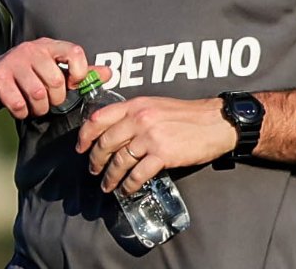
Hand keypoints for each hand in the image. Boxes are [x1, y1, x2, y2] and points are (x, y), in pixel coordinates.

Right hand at [0, 38, 110, 119]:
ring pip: (38, 94)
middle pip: (56, 81)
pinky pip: (18, 103)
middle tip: (48, 101)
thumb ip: (80, 73)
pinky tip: (19, 108)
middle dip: (55, 99)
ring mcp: (12, 62)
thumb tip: (108, 73)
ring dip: (39, 108)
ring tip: (34, 106)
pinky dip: (22, 112)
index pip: (74, 52)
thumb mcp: (53, 71)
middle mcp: (30, 49)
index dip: (79, 73)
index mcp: (48, 46)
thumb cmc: (25, 76)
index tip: (73, 86)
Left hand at [75, 96, 237, 194]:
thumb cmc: (188, 115)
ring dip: (110, 177)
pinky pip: (137, 174)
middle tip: (93, 169)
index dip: (85, 135)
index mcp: (136, 105)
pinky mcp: (162, 154)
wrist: (215, 122)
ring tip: (108, 185)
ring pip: (119, 161)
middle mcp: (139, 119)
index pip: (99, 118)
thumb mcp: (157, 105)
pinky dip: (128, 185)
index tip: (81, 147)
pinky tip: (126, 189)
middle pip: (106, 143)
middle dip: (95, 160)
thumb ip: (135, 114)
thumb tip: (116, 131)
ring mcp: (150, 137)